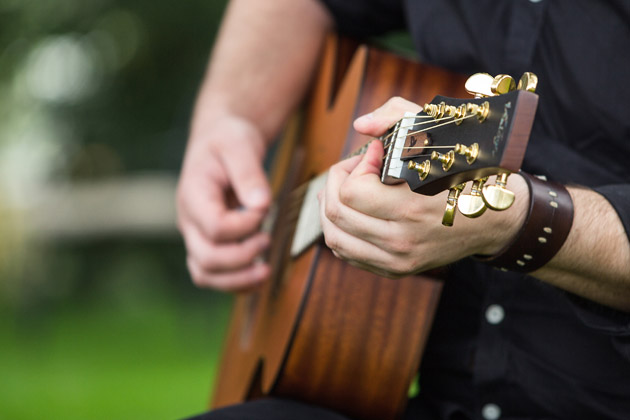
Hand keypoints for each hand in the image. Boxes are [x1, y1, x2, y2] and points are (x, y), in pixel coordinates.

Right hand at [177, 113, 271, 291]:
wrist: (219, 143)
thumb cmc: (228, 141)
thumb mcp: (240, 144)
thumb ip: (248, 172)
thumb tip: (261, 205)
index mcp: (193, 195)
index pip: (214, 226)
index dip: (244, 226)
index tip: (264, 207)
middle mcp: (189, 220)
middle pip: (206, 258)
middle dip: (242, 257)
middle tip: (267, 240)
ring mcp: (195, 235)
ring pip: (205, 274)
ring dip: (237, 279)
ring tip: (265, 270)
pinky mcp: (207, 243)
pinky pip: (213, 275)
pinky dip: (235, 282)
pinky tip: (258, 274)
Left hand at [319, 97, 527, 277]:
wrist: (496, 219)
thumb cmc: (465, 172)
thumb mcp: (440, 131)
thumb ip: (396, 116)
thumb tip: (360, 126)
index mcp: (412, 208)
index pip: (351, 192)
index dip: (353, 166)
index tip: (372, 154)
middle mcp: (402, 240)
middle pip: (336, 214)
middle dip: (335, 182)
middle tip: (354, 168)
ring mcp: (398, 260)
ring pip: (335, 239)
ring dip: (329, 208)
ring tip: (345, 189)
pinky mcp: (396, 270)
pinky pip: (348, 254)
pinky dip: (340, 231)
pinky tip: (351, 212)